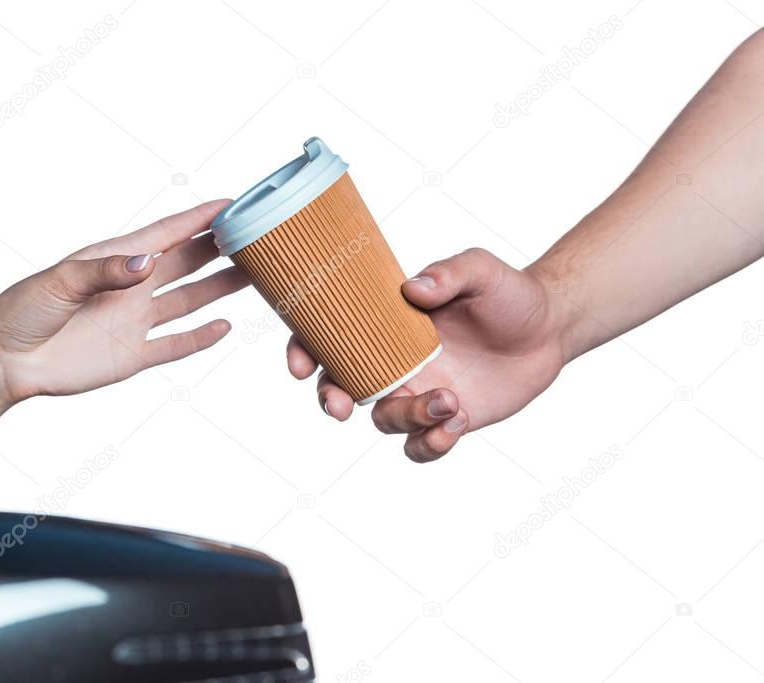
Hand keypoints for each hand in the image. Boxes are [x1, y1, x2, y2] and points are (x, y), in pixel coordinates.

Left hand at [0, 199, 246, 423]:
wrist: (4, 363)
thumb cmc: (21, 312)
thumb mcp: (59, 282)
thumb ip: (105, 272)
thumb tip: (146, 263)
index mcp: (114, 259)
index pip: (167, 233)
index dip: (200, 219)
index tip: (233, 205)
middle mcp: (131, 287)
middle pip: (187, 263)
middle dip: (220, 249)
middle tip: (256, 238)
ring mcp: (134, 321)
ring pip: (189, 300)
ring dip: (219, 288)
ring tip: (253, 276)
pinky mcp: (132, 355)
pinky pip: (175, 345)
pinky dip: (200, 337)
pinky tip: (224, 326)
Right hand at [287, 248, 566, 461]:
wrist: (549, 329)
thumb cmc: (508, 293)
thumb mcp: (481, 270)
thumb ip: (449, 273)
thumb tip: (414, 288)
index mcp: (386, 323)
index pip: (330, 336)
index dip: (304, 351)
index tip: (301, 365)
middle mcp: (393, 361)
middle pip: (341, 386)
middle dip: (331, 400)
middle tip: (342, 408)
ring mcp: (417, 392)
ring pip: (385, 420)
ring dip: (407, 417)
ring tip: (450, 400)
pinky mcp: (446, 420)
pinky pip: (420, 446)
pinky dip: (431, 443)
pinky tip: (458, 421)